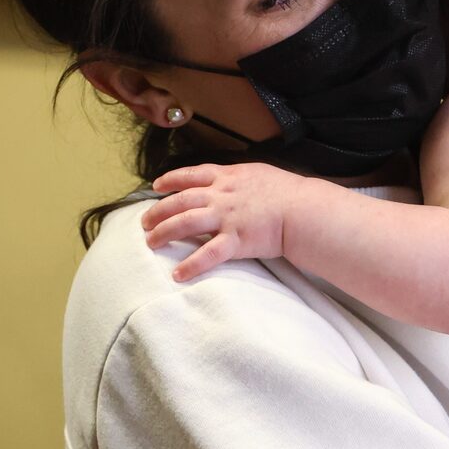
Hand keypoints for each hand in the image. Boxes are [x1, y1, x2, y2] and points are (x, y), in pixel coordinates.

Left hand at [141, 162, 321, 281]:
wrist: (303, 209)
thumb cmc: (288, 192)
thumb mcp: (259, 175)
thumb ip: (239, 179)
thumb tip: (232, 181)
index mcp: (227, 177)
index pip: (191, 175)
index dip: (171, 180)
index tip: (156, 186)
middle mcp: (221, 195)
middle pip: (180, 201)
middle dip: (158, 211)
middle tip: (144, 222)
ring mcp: (226, 218)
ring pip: (185, 223)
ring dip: (164, 233)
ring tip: (150, 243)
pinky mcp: (235, 241)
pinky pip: (207, 254)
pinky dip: (191, 265)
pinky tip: (178, 274)